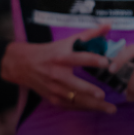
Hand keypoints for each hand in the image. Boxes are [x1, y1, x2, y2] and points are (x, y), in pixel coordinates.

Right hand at [0, 23, 115, 113]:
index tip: (106, 62)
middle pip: (75, 84)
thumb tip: (108, 25)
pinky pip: (71, 106)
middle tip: (103, 95)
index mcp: (61, 57)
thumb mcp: (66, 42)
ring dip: (94, 105)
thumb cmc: (48, 52)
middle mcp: (56, 73)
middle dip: (89, 90)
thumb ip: (89, 35)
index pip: (78, 57)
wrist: (22, 64)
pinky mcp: (53, 98)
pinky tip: (97, 109)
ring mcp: (54, 88)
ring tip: (110, 109)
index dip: (92, 59)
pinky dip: (85, 108)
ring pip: (75, 99)